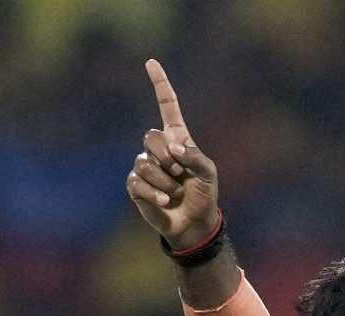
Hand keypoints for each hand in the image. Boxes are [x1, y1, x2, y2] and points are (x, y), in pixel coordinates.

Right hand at [126, 59, 219, 248]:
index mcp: (177, 139)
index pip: (167, 107)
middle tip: (181, 174)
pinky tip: (165, 200)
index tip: (151, 63)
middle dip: (169, 158)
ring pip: (145, 162)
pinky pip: (138, 181)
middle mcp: (158, 149)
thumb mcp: (209, 173)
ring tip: (175, 191)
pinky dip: (155, 192)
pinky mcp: (135, 185)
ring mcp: (144, 166)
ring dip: (166, 180)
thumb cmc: (204, 194)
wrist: (194, 222)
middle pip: (151, 137)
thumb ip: (195, 156)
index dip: (160, 85)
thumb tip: (173, 147)